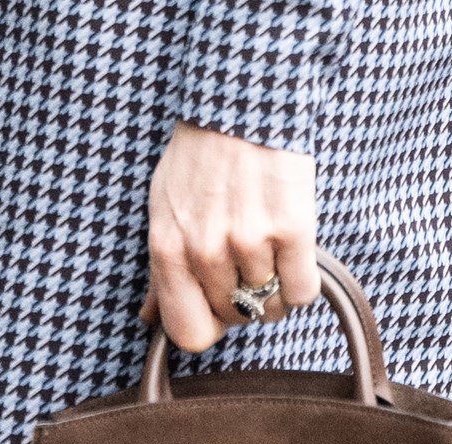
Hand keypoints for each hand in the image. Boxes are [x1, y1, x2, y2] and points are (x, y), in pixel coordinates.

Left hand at [137, 119, 320, 352]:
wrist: (244, 101)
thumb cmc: (202, 157)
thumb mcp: (164, 209)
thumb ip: (160, 270)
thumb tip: (149, 319)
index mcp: (168, 248)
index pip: (188, 333)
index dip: (209, 326)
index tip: (219, 307)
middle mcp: (205, 250)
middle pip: (236, 319)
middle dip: (246, 300)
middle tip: (250, 263)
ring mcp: (249, 241)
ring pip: (272, 308)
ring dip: (277, 288)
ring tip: (272, 249)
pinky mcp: (291, 230)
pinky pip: (302, 292)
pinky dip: (303, 281)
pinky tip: (294, 252)